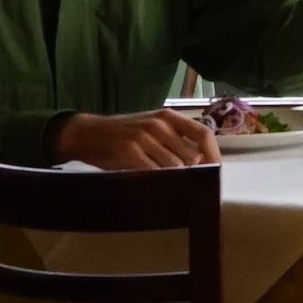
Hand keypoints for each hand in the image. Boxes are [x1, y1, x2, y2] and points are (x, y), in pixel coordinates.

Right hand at [53, 108, 220, 169]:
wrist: (86, 133)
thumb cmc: (123, 135)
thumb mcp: (152, 129)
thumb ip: (174, 139)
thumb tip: (202, 161)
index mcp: (168, 117)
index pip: (204, 134)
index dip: (213, 155)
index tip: (215, 172)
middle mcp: (159, 124)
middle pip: (192, 155)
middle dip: (193, 173)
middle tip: (187, 185)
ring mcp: (144, 136)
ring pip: (175, 166)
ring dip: (174, 179)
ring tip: (165, 185)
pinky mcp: (129, 150)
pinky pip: (154, 172)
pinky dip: (156, 182)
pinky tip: (151, 185)